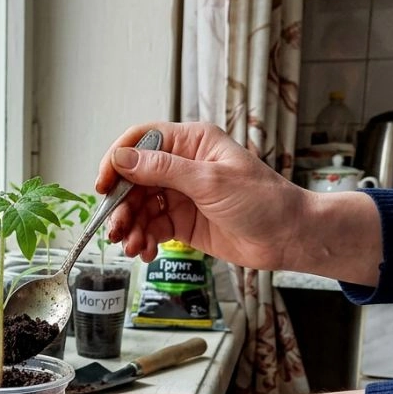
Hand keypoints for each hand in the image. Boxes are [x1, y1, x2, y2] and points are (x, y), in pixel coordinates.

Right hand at [97, 122, 309, 265]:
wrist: (289, 238)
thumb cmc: (263, 201)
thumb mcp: (210, 182)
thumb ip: (164, 170)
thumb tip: (123, 159)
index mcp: (191, 143)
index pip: (141, 141)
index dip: (117, 160)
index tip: (103, 185)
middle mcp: (182, 165)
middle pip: (134, 179)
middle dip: (121, 205)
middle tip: (116, 228)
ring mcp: (181, 194)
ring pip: (139, 207)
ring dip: (130, 226)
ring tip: (132, 246)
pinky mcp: (183, 221)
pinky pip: (152, 228)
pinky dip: (144, 239)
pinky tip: (144, 252)